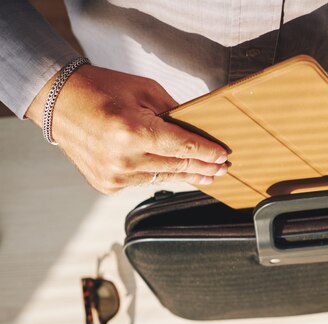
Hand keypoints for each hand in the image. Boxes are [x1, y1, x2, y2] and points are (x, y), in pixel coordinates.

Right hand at [26, 65, 227, 193]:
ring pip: (163, 177)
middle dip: (203, 167)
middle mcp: (122, 159)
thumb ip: (173, 112)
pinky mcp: (106, 184)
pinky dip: (160, 175)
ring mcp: (113, 175)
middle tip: (223, 168)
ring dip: (187, 175)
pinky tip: (177, 174)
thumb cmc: (101, 89)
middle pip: (176, 165)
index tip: (223, 156)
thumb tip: (197, 128)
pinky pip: (144, 181)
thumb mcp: (144, 90)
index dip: (207, 153)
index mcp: (132, 132)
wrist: (57, 101)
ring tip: (208, 176)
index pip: (181, 147)